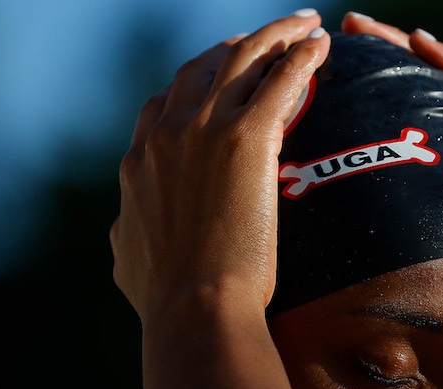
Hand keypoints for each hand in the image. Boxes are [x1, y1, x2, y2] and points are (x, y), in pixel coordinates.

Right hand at [111, 13, 328, 325]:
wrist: (194, 306)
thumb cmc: (166, 299)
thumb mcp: (126, 260)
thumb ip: (126, 233)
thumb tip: (122, 233)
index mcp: (138, 162)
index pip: (162, 104)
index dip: (191, 85)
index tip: (215, 79)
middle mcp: (166, 135)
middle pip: (200, 70)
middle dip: (233, 50)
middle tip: (263, 44)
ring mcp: (205, 131)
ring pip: (243, 60)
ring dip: (275, 36)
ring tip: (302, 25)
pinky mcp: (248, 139)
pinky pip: (280, 80)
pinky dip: (300, 55)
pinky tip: (320, 43)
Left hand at [340, 13, 442, 361]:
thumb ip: (410, 272)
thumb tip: (346, 299)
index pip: (409, 128)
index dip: (374, 101)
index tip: (331, 82)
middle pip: (422, 95)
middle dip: (381, 62)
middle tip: (343, 34)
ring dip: (407, 51)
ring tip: (368, 26)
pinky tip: (423, 42)